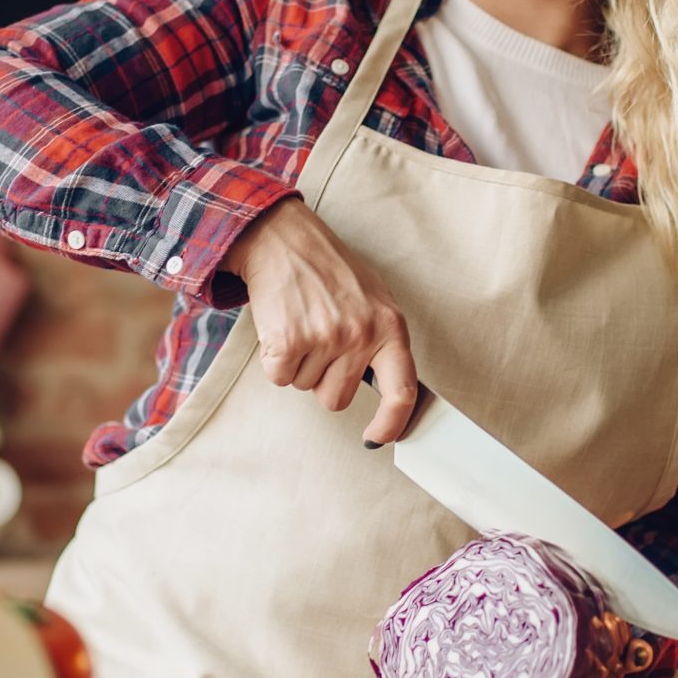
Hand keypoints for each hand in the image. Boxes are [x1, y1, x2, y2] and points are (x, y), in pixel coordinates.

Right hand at [224, 200, 419, 443]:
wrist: (284, 239)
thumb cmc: (329, 270)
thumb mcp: (373, 299)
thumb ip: (382, 343)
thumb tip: (391, 396)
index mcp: (390, 326)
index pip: (402, 391)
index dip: (392, 424)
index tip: (377, 437)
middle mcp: (361, 334)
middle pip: (338, 399)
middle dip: (323, 380)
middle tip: (319, 341)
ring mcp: (325, 338)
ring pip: (305, 387)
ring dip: (298, 363)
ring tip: (302, 323)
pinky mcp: (289, 341)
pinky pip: (279, 377)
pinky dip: (274, 360)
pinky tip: (282, 326)